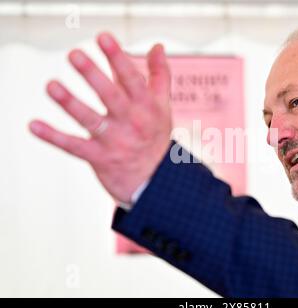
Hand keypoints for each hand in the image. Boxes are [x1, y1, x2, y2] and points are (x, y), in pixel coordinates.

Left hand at [29, 33, 171, 203]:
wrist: (154, 180)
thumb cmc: (154, 136)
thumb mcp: (162, 106)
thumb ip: (159, 75)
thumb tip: (157, 46)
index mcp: (146, 106)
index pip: (132, 79)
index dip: (118, 58)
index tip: (103, 37)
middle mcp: (131, 122)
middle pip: (111, 96)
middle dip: (93, 76)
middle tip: (74, 55)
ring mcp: (115, 141)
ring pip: (91, 121)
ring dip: (70, 104)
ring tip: (51, 86)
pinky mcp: (100, 158)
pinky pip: (74, 147)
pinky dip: (54, 137)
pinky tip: (34, 125)